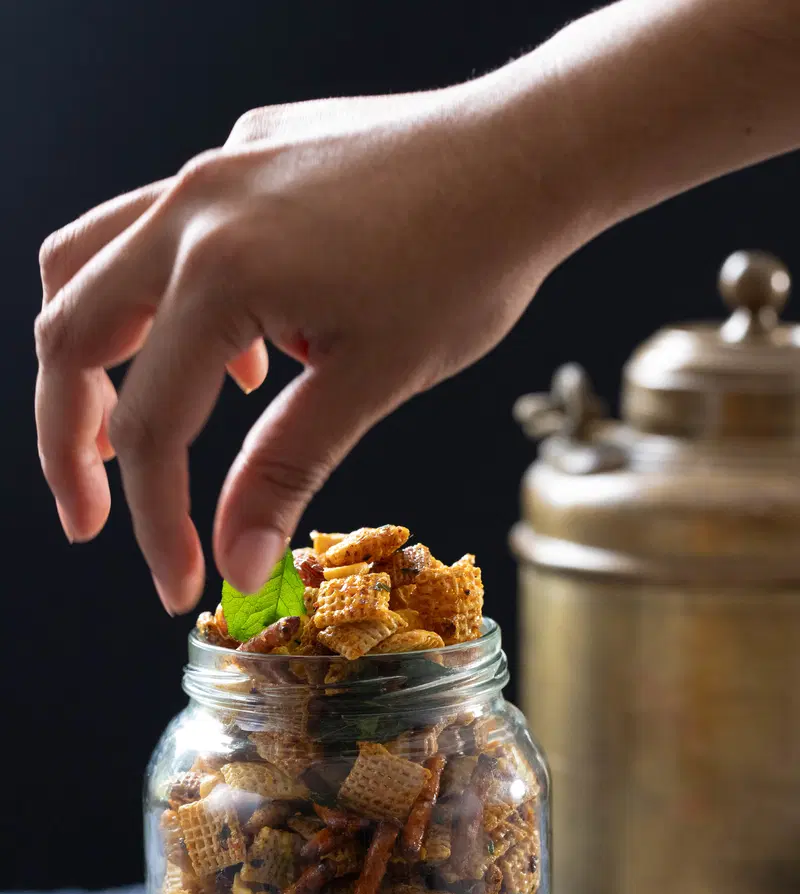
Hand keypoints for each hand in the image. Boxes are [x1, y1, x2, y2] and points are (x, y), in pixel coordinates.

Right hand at [34, 83, 567, 611]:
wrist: (530, 151)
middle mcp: (192, 207)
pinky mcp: (241, 156)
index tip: (179, 584)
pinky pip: (156, 230)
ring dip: (92, 357)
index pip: (150, 424)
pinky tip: (233, 357)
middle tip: (90, 518)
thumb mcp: (374, 381)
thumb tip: (236, 563)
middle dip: (69, 441)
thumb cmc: (472, 260)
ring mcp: (212, 170)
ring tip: (129, 434)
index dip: (156, 522)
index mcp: (219, 270)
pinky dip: (159, 304)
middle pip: (71, 334)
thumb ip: (285, 472)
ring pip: (88, 264)